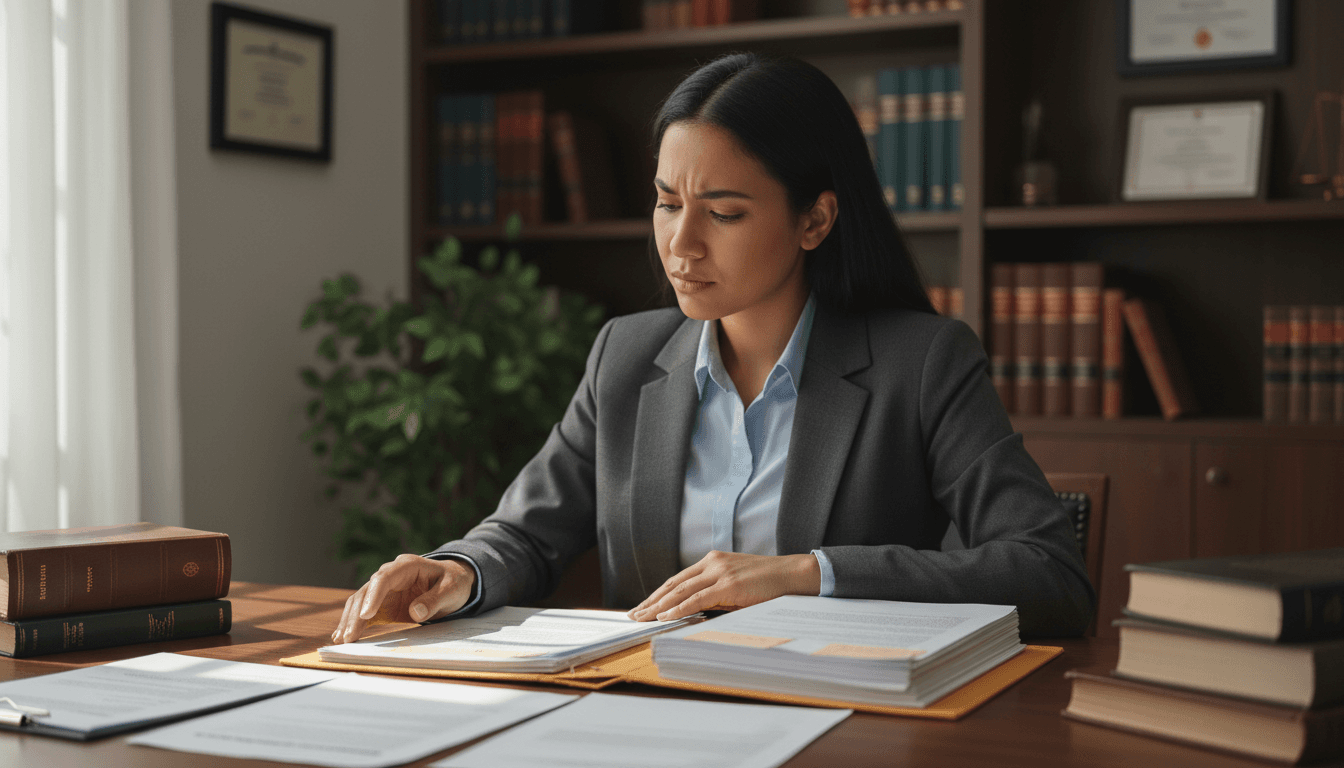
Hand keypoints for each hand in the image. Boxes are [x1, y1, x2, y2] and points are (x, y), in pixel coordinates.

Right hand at [331, 554, 475, 643]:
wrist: (452, 582)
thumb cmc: (452, 582)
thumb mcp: (451, 590)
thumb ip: (434, 600)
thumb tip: (416, 612)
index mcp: (406, 565)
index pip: (384, 578)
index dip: (373, 596)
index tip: (366, 615)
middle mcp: (390, 575)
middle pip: (366, 592)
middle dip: (355, 615)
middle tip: (349, 637)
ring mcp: (384, 590)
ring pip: (359, 602)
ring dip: (349, 621)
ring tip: (341, 641)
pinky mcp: (383, 604)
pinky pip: (364, 613)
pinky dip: (353, 625)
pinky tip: (342, 637)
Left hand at [627, 551, 819, 621]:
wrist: (792, 574)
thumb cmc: (768, 583)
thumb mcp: (737, 584)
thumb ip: (716, 593)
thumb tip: (694, 611)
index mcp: (713, 560)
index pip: (678, 579)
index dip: (658, 593)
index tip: (644, 605)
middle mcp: (712, 563)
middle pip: (673, 584)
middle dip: (651, 600)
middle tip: (634, 614)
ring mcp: (720, 572)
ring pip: (680, 590)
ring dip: (658, 606)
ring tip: (642, 617)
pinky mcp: (728, 584)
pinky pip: (697, 598)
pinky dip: (679, 608)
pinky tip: (665, 616)